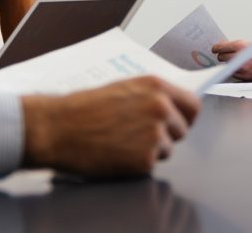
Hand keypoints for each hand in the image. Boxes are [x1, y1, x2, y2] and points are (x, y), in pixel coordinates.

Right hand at [22, 76, 199, 177]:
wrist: (58, 128)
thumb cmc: (85, 108)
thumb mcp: (125, 89)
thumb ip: (153, 96)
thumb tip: (174, 106)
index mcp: (157, 87)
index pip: (193, 105)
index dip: (186, 116)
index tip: (179, 123)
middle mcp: (161, 107)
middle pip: (183, 130)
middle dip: (166, 135)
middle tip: (138, 135)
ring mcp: (155, 133)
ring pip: (168, 149)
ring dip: (151, 150)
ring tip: (123, 142)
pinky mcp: (145, 159)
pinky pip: (152, 165)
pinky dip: (137, 164)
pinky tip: (118, 153)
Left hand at [212, 40, 251, 79]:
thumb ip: (238, 46)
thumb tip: (225, 48)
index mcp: (241, 46)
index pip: (220, 47)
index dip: (216, 48)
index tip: (215, 48)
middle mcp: (241, 58)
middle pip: (221, 58)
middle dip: (222, 55)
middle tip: (224, 53)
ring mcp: (243, 69)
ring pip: (227, 67)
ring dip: (229, 64)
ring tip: (236, 60)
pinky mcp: (247, 77)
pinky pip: (235, 74)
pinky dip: (236, 70)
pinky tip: (241, 67)